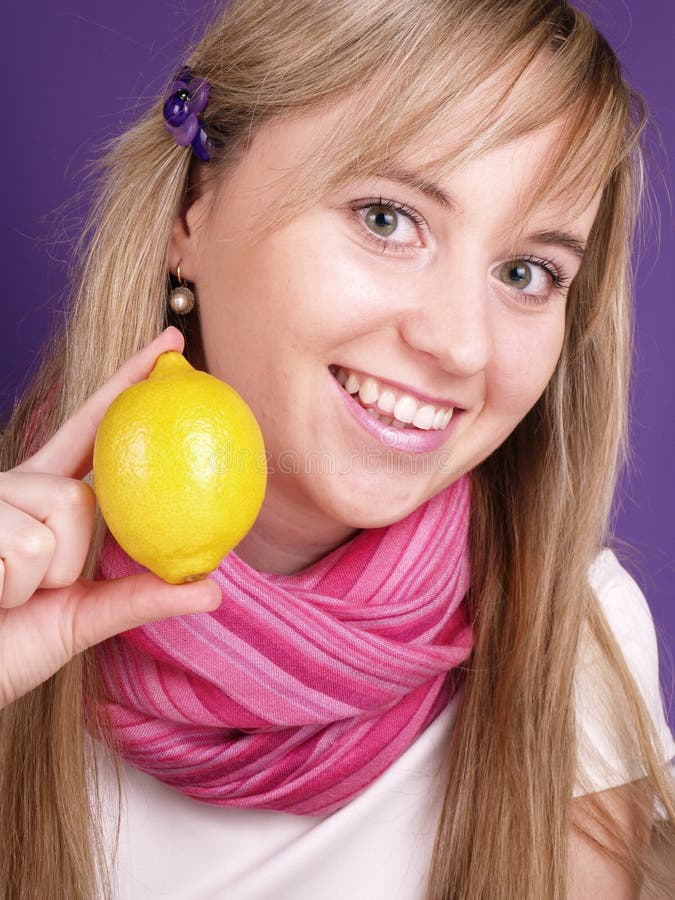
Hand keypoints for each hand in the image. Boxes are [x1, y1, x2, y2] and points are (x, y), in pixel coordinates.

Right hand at [0, 327, 220, 708]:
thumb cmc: (6, 645)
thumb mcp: (82, 618)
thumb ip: (140, 598)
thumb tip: (215, 588)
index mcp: (41, 497)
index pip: (92, 428)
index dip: (127, 383)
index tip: (171, 345)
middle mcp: (11, 484)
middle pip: (80, 495)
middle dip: (67, 559)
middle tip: (34, 594)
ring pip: (54, 523)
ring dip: (39, 581)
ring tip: (3, 597)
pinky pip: (25, 548)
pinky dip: (12, 588)